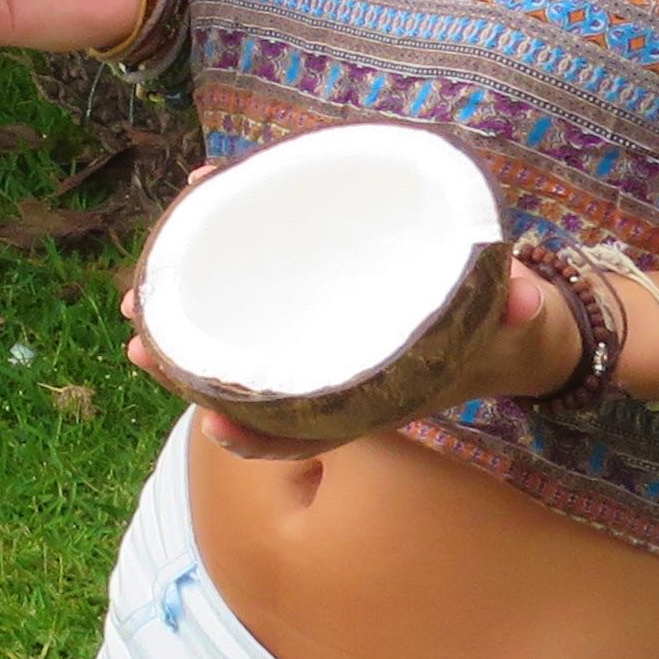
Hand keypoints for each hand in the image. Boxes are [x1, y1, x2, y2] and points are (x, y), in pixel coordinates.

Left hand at [120, 248, 587, 449]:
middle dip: (190, 366)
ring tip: (135, 303)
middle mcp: (338, 376)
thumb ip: (519, 308)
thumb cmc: (512, 329)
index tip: (212, 426)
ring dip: (187, 325)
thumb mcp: (521, 321)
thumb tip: (523, 298)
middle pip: (252, 386)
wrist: (516, 329)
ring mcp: (322, 343)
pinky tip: (197, 223)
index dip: (259, 435)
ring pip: (243, 346)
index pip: (309, 427)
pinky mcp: (320, 303)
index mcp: (378, 391)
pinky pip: (262, 296)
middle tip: (137, 338)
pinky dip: (226, 269)